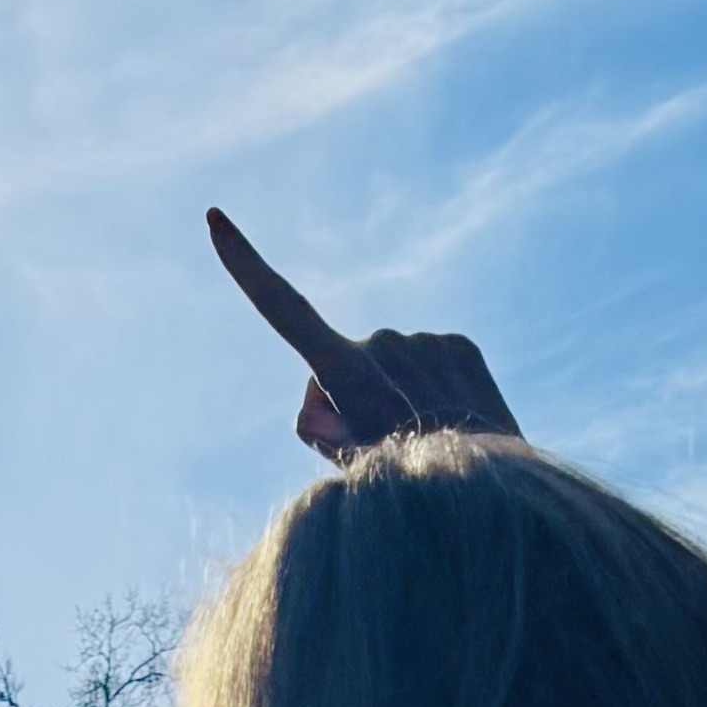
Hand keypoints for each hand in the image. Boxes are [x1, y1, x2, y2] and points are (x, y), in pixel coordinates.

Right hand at [206, 209, 519, 462]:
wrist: (492, 487)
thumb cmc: (410, 486)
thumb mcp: (348, 466)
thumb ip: (319, 426)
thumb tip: (316, 393)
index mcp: (346, 370)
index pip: (282, 308)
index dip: (245, 264)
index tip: (214, 219)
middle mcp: (381, 344)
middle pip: (341, 365)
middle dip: (352, 397)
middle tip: (385, 444)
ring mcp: (423, 340)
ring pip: (389, 365)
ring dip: (396, 394)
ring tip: (424, 435)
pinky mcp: (459, 344)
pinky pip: (428, 362)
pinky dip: (432, 388)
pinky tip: (451, 418)